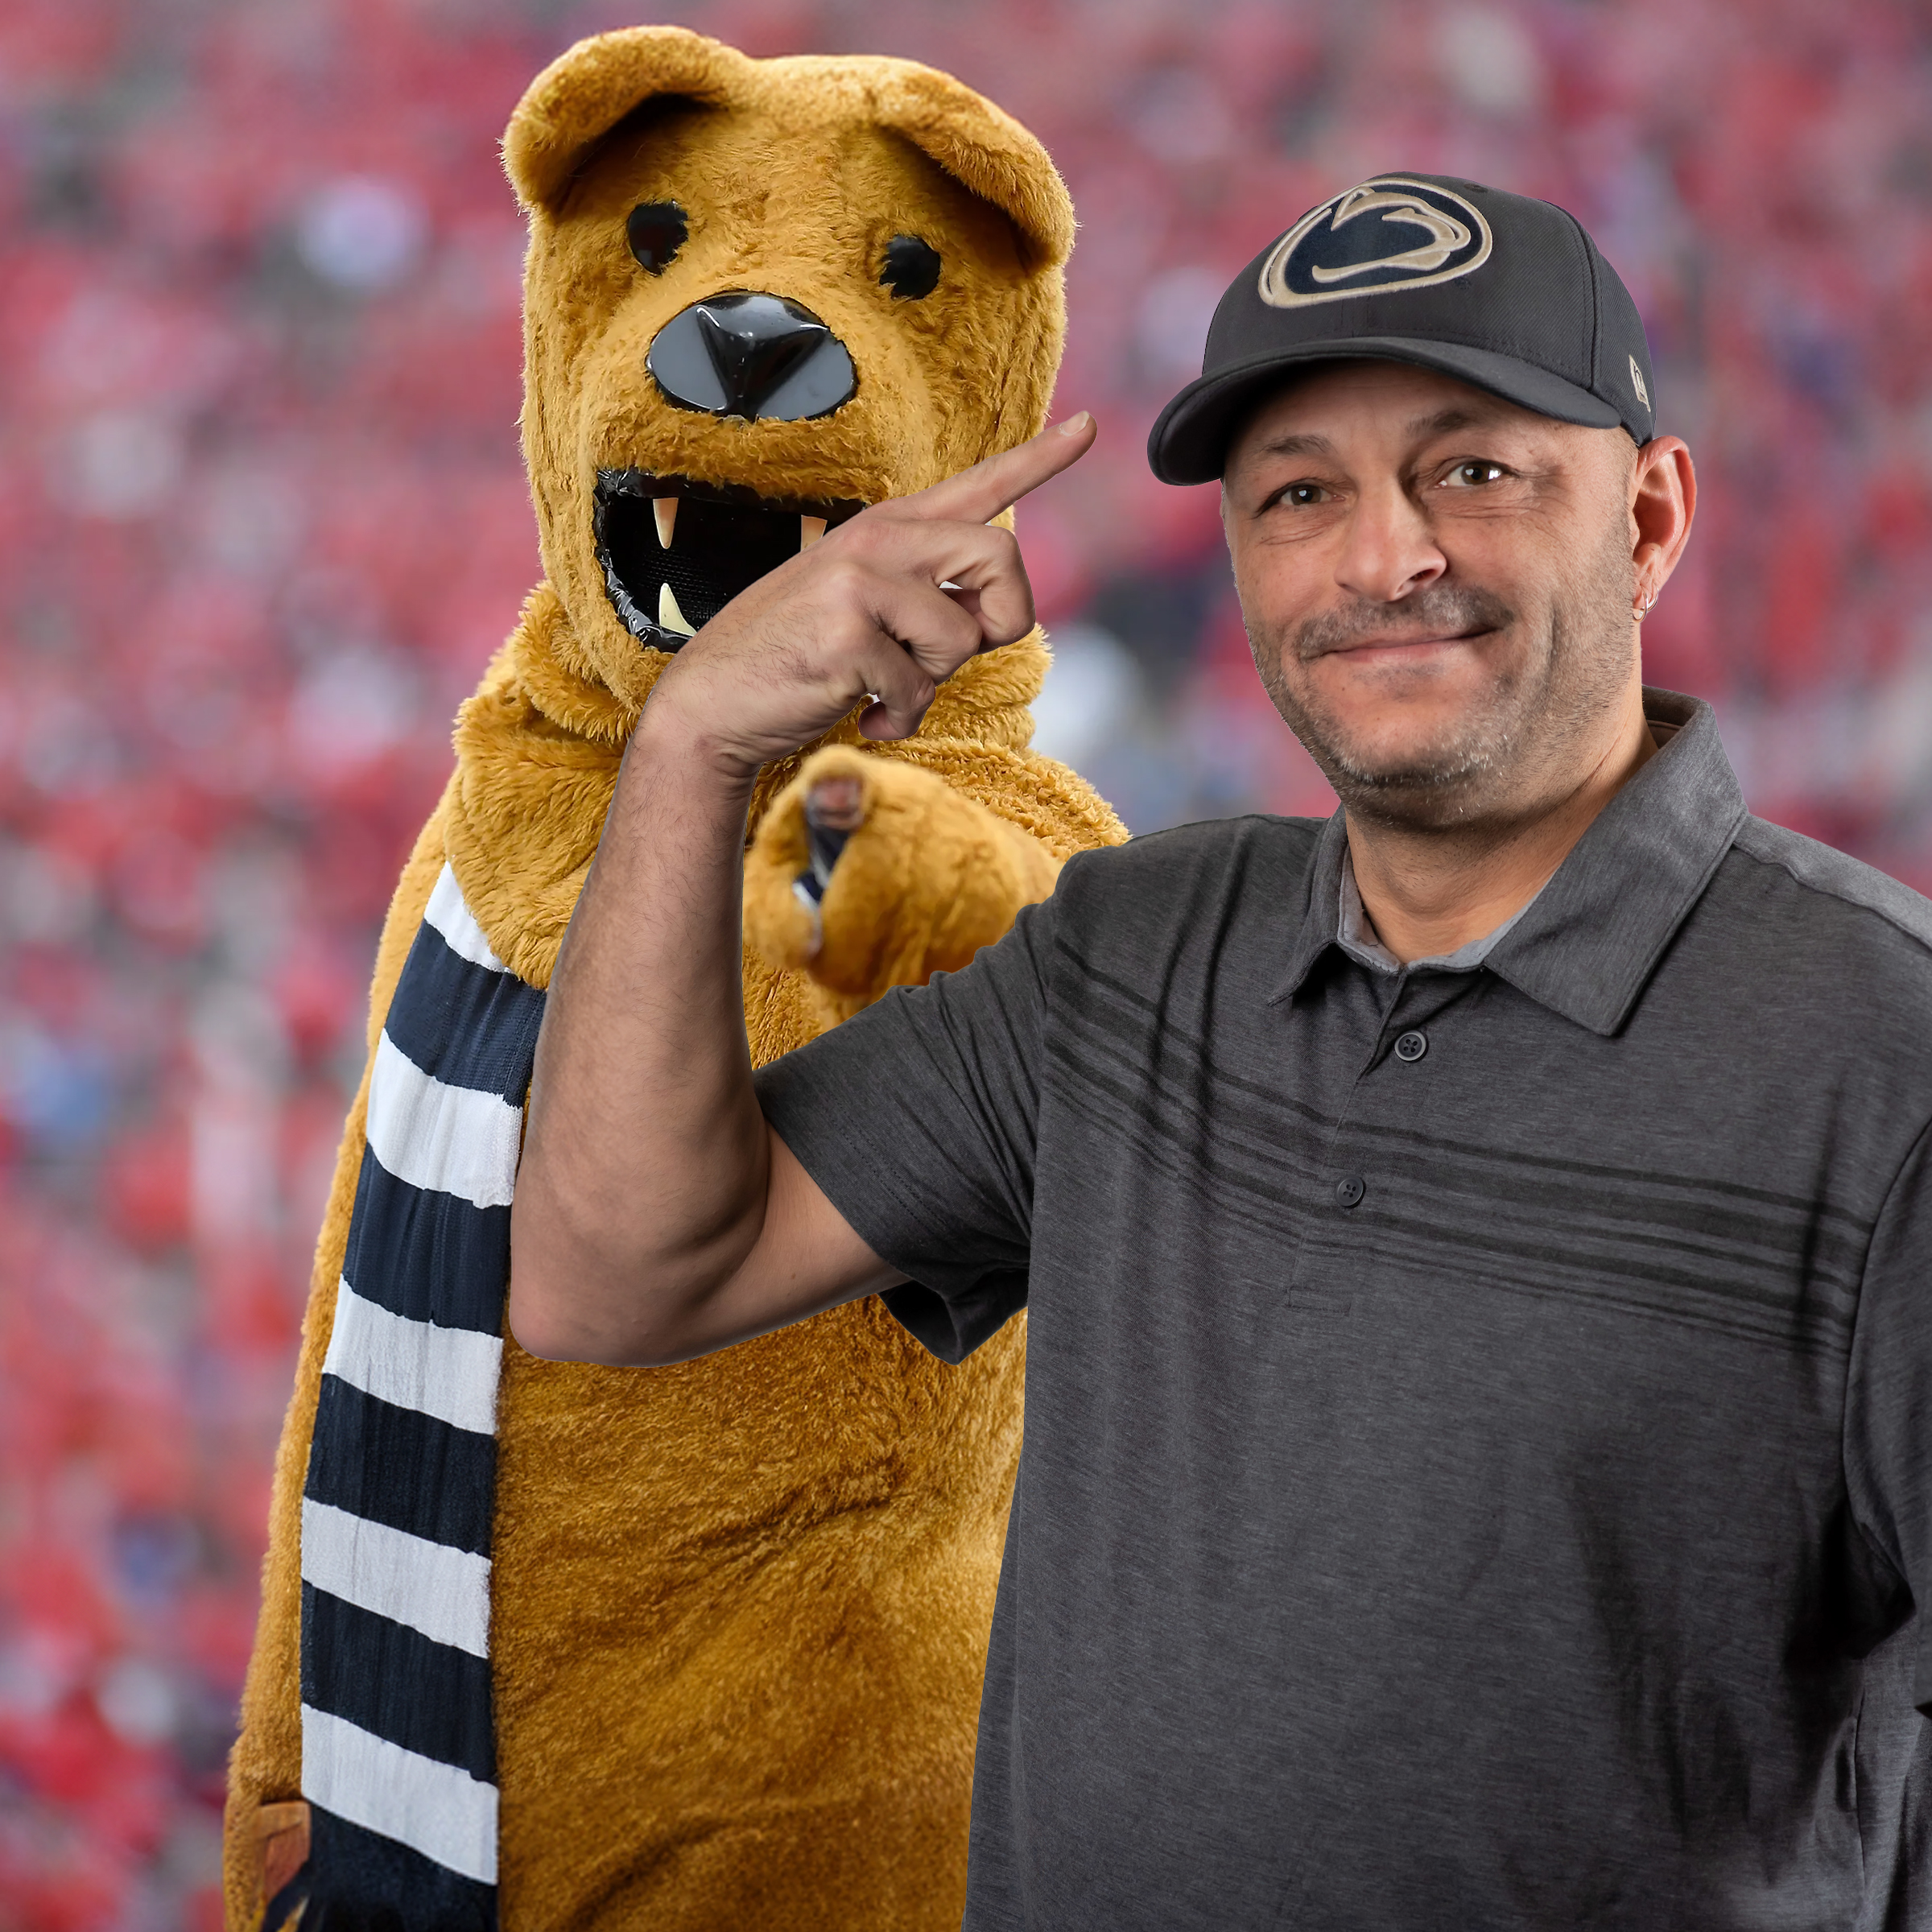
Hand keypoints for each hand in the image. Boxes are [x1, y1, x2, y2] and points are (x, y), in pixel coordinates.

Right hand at [642, 413, 1096, 781]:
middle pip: (1002, 557)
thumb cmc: (794, 660)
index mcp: (887, 530)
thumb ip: (927, 597)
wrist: (711, 703)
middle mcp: (877, 541)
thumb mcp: (863, 609)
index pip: (977, 485)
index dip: (1040, 459)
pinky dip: (897, 719)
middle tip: (950, 656)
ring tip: (882, 687)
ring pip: (962, 635)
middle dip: (997, 621)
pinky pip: (918, 689)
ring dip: (932, 682)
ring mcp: (858, 582)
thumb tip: (988, 618)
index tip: (1091, 427)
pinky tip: (860, 712)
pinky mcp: (847, 633)